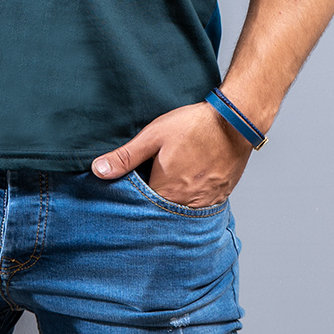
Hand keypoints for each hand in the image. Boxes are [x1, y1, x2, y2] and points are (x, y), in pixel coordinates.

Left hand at [91, 101, 253, 207]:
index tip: (132, 190)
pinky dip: (191, 201)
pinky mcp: (219, 197)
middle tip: (153, 183)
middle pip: (162, 212)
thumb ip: (126, 157)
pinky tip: (189, 184)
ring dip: (173, 203)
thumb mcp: (153, 136)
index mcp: (165, 191)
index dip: (134, 200)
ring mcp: (205, 203)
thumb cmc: (192, 126)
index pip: (142, 207)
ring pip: (181, 211)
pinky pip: (200, 208)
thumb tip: (98, 170)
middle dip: (153, 204)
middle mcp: (185, 204)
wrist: (234, 122)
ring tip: (170, 184)